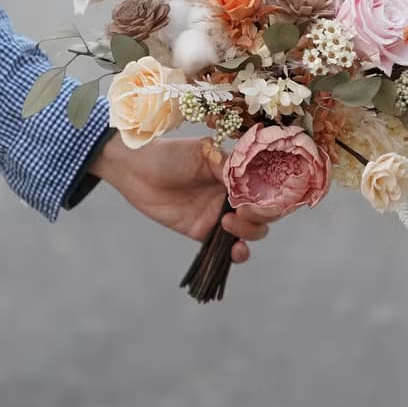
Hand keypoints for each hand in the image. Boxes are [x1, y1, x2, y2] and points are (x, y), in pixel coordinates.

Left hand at [91, 135, 273, 263]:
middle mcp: (233, 193)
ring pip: (252, 231)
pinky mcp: (204, 232)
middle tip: (243, 212)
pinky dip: (238, 252)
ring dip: (250, 233)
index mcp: (237, 171)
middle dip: (262, 215)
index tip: (259, 198)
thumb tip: (252, 182)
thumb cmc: (170, 154)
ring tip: (229, 225)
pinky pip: (228, 247)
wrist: (136, 169)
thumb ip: (230, 168)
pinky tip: (237, 250)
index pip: (267, 186)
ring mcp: (220, 213)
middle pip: (264, 211)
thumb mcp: (203, 153)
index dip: (271, 195)